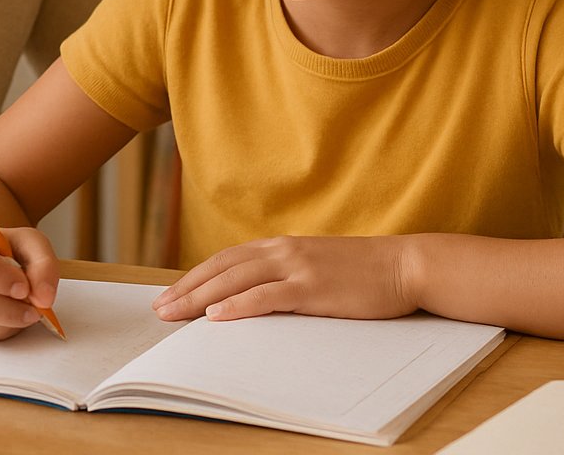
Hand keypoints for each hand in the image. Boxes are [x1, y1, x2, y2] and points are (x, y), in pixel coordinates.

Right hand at [0, 222, 58, 340]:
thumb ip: (44, 265)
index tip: (25, 289)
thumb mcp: (32, 245)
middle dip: (6, 310)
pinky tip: (5, 318)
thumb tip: (43, 297)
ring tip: (22, 312)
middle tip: (33, 311)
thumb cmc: (8, 250)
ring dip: (4, 322)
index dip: (3, 281)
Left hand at [151, 235, 415, 322]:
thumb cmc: (362, 272)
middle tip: (159, 309)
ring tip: (174, 313)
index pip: (225, 260)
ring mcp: (297, 267)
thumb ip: (284, 275)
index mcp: (281, 246)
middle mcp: (283, 251)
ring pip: (236, 280)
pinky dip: (238, 305)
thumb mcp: (315, 266)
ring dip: (200, 297)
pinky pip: (267, 296)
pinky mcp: (312, 288)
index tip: (170, 295)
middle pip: (222, 268)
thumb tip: (252, 294)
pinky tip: (217, 316)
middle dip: (186, 289)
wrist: (404, 265)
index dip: (194, 277)